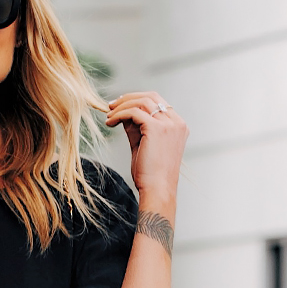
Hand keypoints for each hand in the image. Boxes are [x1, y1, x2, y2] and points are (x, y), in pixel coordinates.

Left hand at [105, 91, 187, 209]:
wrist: (157, 191)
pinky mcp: (157, 128)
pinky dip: (120, 114)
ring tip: (109, 116)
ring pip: (142, 102)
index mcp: (178, 126)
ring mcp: (169, 124)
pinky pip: (134, 112)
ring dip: (122, 106)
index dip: (138, 100)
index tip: (121, 106)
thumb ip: (137, 128)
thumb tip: (124, 114)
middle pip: (151, 97)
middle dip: (129, 98)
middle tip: (111, 106)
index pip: (158, 102)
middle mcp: (176, 122)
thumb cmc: (151, 175)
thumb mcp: (144, 146)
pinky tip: (110, 123)